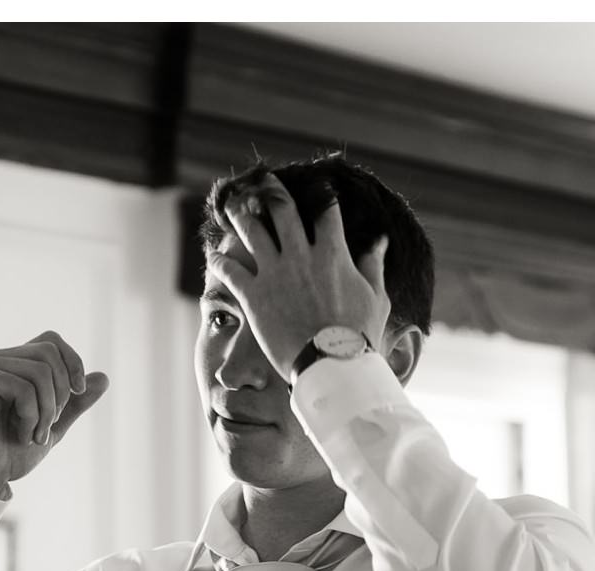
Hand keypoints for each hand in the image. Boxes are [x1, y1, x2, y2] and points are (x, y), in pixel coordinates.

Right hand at [0, 330, 110, 495]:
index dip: (72, 362)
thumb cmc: (10, 452)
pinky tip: (20, 435)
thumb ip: (75, 402)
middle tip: (48, 426)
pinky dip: (31, 417)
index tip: (79, 393)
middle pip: (49, 353)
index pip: (51, 342)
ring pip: (40, 371)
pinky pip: (23, 388)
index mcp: (11, 363)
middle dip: (61, 393)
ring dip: (47, 411)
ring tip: (35, 436)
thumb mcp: (52, 425)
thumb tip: (104, 378)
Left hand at [205, 173, 390, 382]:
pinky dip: (221, 260)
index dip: (321, 193)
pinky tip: (214, 254)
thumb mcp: (375, 298)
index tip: (316, 184)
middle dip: (271, 190)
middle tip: (262, 180)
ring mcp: (274, 274)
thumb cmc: (358, 336)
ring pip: (250, 231)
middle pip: (281, 210)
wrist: (331, 366)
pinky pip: (230, 270)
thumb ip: (373, 265)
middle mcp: (301, 255)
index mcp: (333, 252)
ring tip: (232, 204)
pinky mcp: (253, 296)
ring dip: (239, 214)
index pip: (326, 210)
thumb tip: (380, 241)